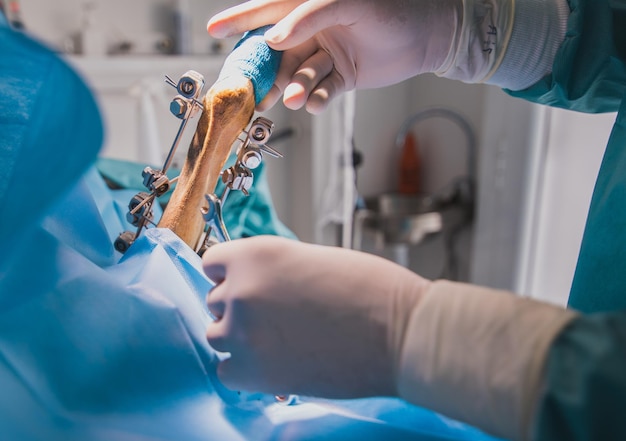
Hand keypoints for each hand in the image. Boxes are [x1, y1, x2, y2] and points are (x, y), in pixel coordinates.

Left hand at [202, 236, 429, 397]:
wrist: (400, 332)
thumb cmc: (370, 290)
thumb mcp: (311, 259)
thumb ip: (272, 270)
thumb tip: (253, 287)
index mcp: (257, 254)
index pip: (213, 263)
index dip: (232, 274)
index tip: (248, 285)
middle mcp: (241, 290)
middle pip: (215, 301)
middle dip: (240, 307)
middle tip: (275, 316)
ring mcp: (243, 333)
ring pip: (218, 336)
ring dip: (241, 338)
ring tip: (279, 341)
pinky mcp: (254, 373)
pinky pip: (226, 371)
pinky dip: (245, 370)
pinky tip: (275, 363)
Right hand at [208, 0, 461, 112]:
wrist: (427, 35)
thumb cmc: (390, 8)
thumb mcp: (346, 3)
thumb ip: (307, 17)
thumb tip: (274, 39)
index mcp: (308, 7)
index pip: (268, 12)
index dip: (240, 20)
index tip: (214, 30)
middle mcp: (313, 31)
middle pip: (279, 54)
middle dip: (267, 73)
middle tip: (255, 93)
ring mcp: (326, 55)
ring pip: (299, 75)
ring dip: (293, 88)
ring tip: (293, 99)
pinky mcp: (341, 77)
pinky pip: (321, 90)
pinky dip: (316, 99)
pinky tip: (314, 104)